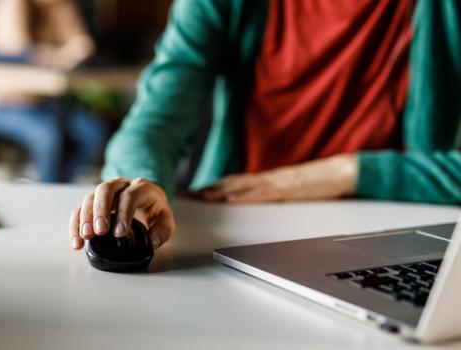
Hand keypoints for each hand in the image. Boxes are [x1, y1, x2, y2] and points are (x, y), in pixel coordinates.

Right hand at [69, 177, 174, 250]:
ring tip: (86, 236)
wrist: (145, 199)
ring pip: (90, 197)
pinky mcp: (93, 202)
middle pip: (105, 190)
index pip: (130, 196)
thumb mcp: (165, 219)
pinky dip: (76, 224)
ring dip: (85, 217)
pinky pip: (79, 209)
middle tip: (99, 231)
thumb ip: (162, 231)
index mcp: (140, 187)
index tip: (120, 233)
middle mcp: (120, 185)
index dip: (124, 213)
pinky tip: (77, 241)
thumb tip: (151, 241)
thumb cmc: (154, 210)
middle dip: (100, 211)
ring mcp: (104, 192)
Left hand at [197, 154, 357, 202]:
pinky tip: (232, 199)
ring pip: (244, 186)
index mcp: (269, 179)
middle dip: (212, 188)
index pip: (237, 181)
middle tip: (192, 194)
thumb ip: (274, 193)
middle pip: (235, 183)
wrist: (342, 172)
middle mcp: (269, 179)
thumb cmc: (319, 182)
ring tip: (204, 196)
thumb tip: (255, 201)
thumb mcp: (292, 189)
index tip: (198, 190)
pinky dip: (246, 196)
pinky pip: (263, 193)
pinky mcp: (287, 189)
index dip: (217, 185)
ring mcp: (277, 183)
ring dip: (222, 191)